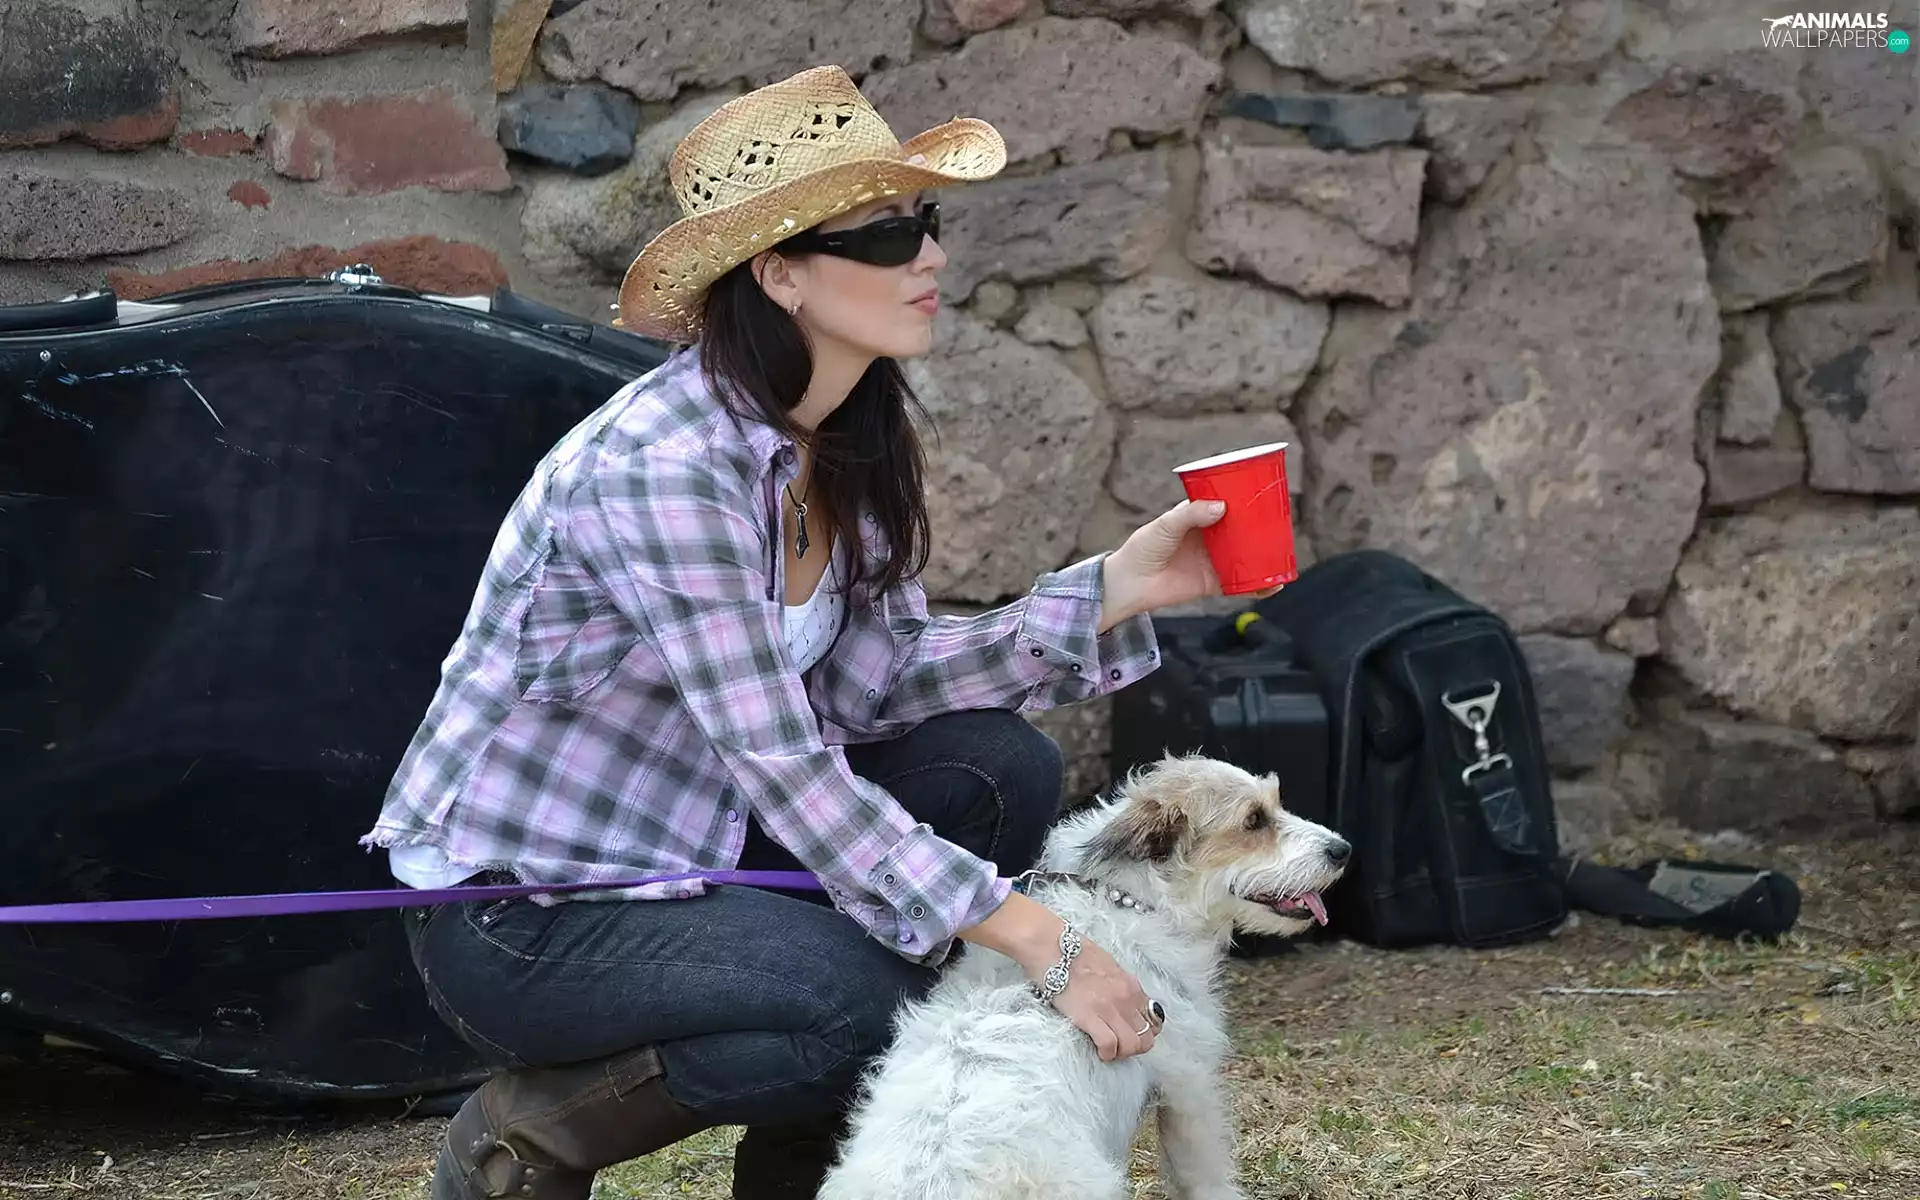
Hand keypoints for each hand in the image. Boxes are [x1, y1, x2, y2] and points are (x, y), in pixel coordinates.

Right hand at [1041, 932, 1161, 1062]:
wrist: (1051, 947)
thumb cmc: (1075, 953)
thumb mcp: (1109, 965)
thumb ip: (1121, 984)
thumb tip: (1126, 1000)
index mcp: (1131, 985)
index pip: (1154, 1020)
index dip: (1145, 1033)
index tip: (1132, 1036)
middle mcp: (1126, 997)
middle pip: (1146, 1037)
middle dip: (1135, 1047)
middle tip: (1120, 1046)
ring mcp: (1109, 1008)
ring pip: (1132, 1045)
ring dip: (1122, 1053)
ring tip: (1110, 1051)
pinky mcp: (1089, 1016)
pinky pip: (1109, 1045)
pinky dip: (1107, 1054)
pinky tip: (1099, 1051)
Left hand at [1098, 499, 1282, 631]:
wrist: (1130, 584)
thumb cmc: (1142, 549)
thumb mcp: (1165, 525)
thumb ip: (1191, 515)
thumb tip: (1221, 507)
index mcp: (1197, 517)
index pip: (1225, 504)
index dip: (1243, 499)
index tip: (1262, 492)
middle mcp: (1209, 538)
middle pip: (1240, 530)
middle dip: (1260, 527)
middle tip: (1280, 521)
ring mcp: (1213, 561)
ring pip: (1245, 556)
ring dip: (1264, 556)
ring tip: (1284, 552)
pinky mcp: (1213, 583)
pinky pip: (1241, 585)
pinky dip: (1257, 586)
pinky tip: (1273, 585)